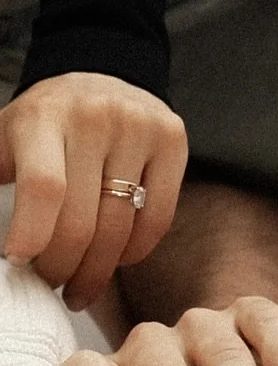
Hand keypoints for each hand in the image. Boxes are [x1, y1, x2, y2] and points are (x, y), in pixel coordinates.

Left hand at [0, 72, 187, 309]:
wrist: (101, 79)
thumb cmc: (49, 123)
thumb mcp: (7, 138)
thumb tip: (1, 245)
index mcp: (43, 116)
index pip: (44, 188)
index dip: (34, 235)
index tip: (22, 261)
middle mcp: (94, 117)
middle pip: (82, 220)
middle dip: (64, 267)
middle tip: (54, 285)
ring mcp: (139, 127)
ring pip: (120, 228)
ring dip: (98, 270)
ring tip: (81, 286)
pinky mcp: (172, 141)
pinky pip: (157, 220)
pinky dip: (134, 252)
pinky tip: (116, 259)